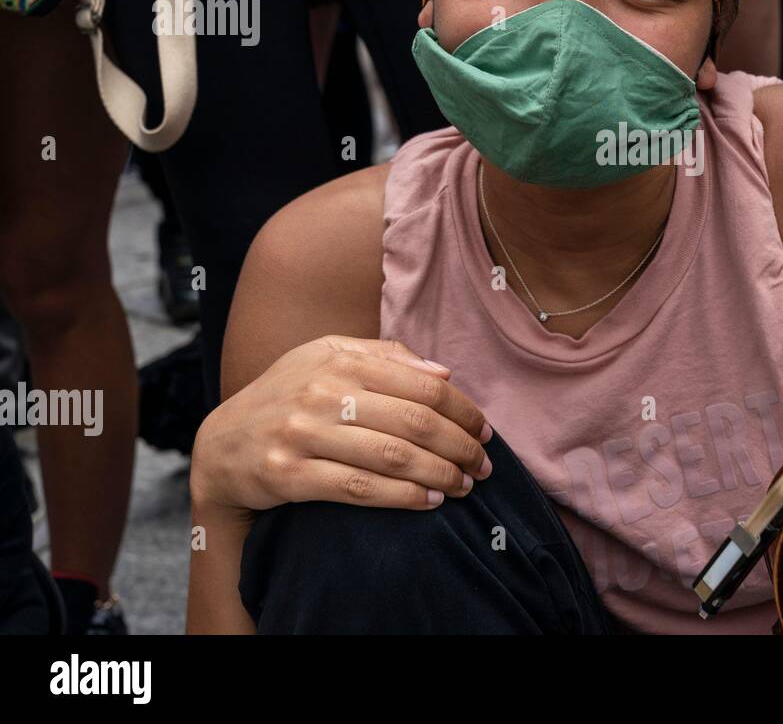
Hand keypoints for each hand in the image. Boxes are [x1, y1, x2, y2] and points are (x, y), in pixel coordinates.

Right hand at [191, 336, 491, 512]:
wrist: (221, 445)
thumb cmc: (288, 395)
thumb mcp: (327, 358)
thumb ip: (386, 357)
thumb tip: (444, 372)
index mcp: (341, 360)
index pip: (424, 385)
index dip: (463, 410)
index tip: (485, 431)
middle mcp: (322, 393)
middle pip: (415, 421)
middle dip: (460, 446)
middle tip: (483, 465)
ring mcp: (302, 434)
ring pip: (392, 456)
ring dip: (440, 475)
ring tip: (464, 486)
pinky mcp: (288, 475)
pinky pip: (359, 489)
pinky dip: (402, 497)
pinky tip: (429, 501)